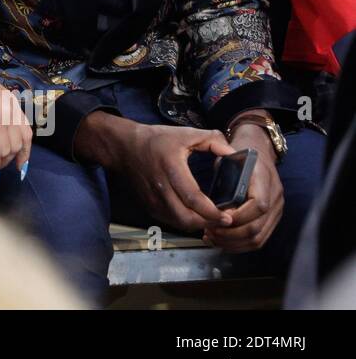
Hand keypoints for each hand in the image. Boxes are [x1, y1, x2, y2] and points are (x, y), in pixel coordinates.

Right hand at [114, 122, 236, 232]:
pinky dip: (186, 222)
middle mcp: (160, 187)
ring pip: (179, 223)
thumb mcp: (186, 133)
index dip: (212, 211)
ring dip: (198, 225)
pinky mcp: (149, 205)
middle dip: (209, 223)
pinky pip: (171, 221)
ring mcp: (153, 199)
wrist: (124, 146)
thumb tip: (233, 154)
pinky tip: (196, 216)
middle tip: (225, 220)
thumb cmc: (156, 139)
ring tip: (213, 219)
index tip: (228, 215)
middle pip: (187, 217)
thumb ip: (213, 141)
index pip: (193, 198)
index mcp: (171, 167)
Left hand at [203, 123, 284, 251]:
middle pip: (257, 227)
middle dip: (230, 235)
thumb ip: (223, 180)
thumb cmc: (239, 154)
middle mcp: (275, 197)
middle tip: (209, 232)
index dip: (238, 217)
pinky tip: (222, 241)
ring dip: (233, 243)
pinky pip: (259, 238)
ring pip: (258, 238)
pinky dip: (240, 244)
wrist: (258, 147)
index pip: (258, 205)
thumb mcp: (227, 159)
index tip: (216, 218)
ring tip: (213, 238)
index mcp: (264, 179)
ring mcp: (276, 209)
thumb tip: (212, 207)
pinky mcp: (272, 218)